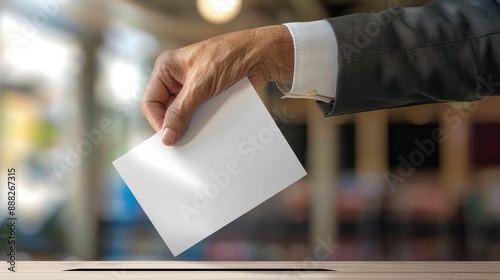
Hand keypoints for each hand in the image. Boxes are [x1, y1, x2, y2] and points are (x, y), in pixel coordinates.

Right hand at [141, 25, 293, 145]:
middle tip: (182, 141)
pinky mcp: (207, 96)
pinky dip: (202, 124)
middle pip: (165, 110)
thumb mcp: (201, 85)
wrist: (260, 56)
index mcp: (166, 68)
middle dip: (174, 124)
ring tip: (196, 137)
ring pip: (182, 115)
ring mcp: (192, 88)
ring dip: (189, 126)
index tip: (169, 137)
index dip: (157, 120)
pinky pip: (198, 115)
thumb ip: (181, 111)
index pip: (150, 101)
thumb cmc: (228, 57)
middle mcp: (176, 79)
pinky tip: (208, 131)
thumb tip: (166, 136)